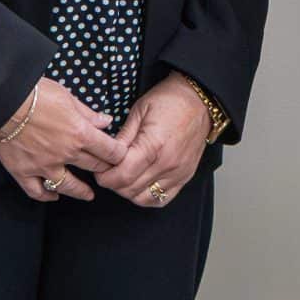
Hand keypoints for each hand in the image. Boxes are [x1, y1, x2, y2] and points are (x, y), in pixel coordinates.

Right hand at [0, 78, 126, 201]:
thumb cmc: (34, 93)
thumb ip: (87, 113)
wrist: (1, 102)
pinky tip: (54, 195)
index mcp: (79, 133)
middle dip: (103, 169)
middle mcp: (65, 153)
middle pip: (92, 167)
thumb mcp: (66, 96)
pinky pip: (38, 191)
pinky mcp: (23, 172)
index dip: (118, 154)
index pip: (109, 150)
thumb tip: (105, 121)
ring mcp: (44, 166)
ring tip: (88, 195)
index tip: (120, 156)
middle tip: (107, 172)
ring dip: (81, 191)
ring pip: (68, 186)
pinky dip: (47, 195)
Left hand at [96, 73, 209, 208]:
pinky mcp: (185, 177)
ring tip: (123, 176)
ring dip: (127, 191)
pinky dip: (146, 196)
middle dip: (112, 183)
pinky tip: (139, 184)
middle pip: (130, 189)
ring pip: (143, 198)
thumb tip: (106, 154)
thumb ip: (122, 136)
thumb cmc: (171, 100)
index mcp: (154, 144)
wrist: (201, 100)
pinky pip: (161, 200)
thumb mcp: (139, 110)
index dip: (105, 176)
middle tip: (107, 171)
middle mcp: (167, 163)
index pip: (122, 175)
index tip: (99, 169)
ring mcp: (178, 173)